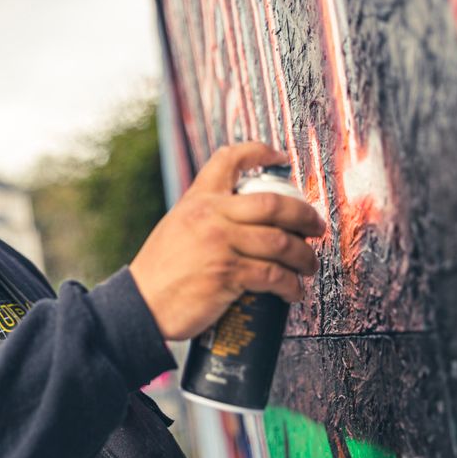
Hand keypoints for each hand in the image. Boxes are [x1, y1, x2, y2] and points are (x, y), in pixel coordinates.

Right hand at [129, 142, 325, 340]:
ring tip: (309, 266)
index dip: (259, 152)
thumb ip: (207, 218)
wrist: (140, 305)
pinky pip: (273, 275)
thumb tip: (246, 221)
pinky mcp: (227, 274)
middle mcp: (210, 215)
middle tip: (316, 227)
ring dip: (305, 257)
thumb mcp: (178, 228)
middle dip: (304, 215)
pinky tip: (294, 292)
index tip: (280, 158)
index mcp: (198, 200)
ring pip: (281, 242)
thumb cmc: (160, 273)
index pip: (229, 160)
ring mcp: (220, 244)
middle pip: (274, 204)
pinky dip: (291, 285)